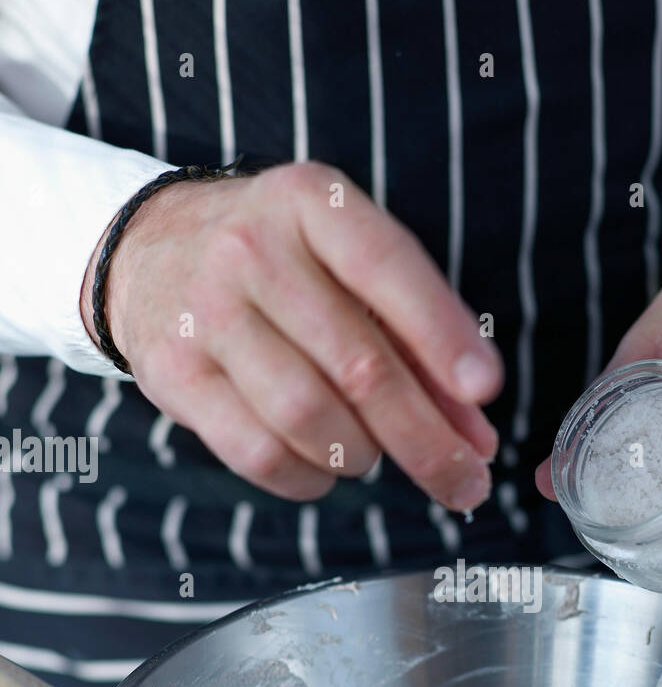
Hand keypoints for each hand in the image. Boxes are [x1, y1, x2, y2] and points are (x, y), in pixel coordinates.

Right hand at [81, 163, 502, 507]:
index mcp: (310, 204)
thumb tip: (475, 436)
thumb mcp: (346, 267)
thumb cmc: (279, 266)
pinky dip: (309, 478)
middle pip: (358, 366)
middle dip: (426, 438)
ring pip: (309, 418)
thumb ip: (417, 343)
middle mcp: (252, 250)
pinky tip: (325, 469)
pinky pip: (259, 453)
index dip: (442, 335)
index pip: (388, 268)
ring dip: (363, 456)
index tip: (487, 390)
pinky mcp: (173, 374)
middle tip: (468, 482)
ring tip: (374, 453)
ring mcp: (206, 313)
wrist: (149, 249)